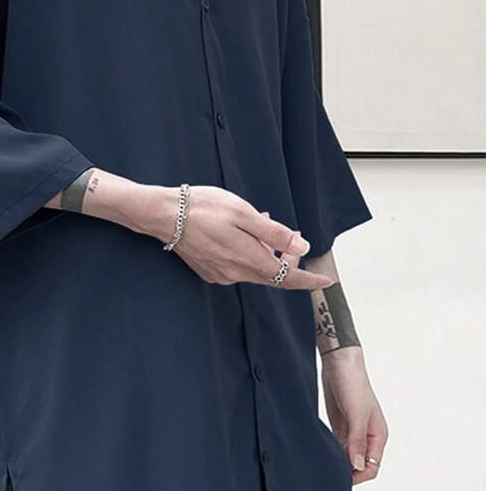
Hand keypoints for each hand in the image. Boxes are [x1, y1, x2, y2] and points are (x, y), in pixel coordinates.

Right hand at [167, 186, 333, 289]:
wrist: (165, 215)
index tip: (326, 281)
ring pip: (255, 270)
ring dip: (266, 254)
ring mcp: (221, 274)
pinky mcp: (209, 271)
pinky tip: (242, 235)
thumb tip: (302, 247)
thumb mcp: (245, 213)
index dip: (309, 280)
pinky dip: (248, 255)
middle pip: (273, 275)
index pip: (288, 277)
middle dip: (288, 261)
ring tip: (263, 227)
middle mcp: (237, 273)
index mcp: (249, 259)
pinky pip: (238, 268)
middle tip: (293, 238)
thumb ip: (275, 234)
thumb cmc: (204, 209)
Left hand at [321, 347, 387, 483]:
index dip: (357, 476)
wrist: (339, 364)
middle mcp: (367, 437)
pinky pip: (338, 446)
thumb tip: (357, 466)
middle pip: (359, 465)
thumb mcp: (356, 415)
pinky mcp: (340, 426)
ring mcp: (353, 432)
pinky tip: (321, 454)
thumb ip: (357, 441)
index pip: (371, 467)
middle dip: (346, 472)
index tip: (340, 479)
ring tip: (322, 465)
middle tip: (328, 474)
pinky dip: (332, 451)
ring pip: (347, 457)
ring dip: (338, 462)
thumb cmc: (354, 385)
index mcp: (378, 436)